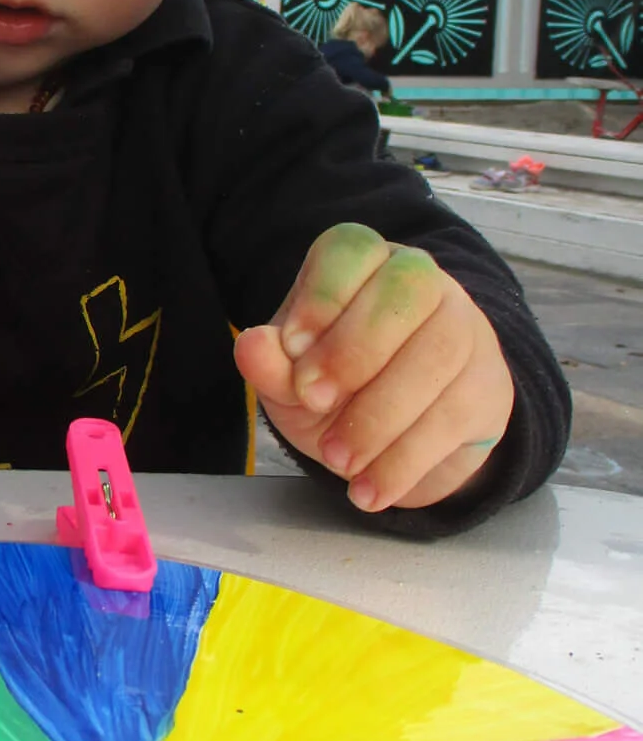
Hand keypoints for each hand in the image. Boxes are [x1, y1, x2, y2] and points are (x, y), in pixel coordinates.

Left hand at [233, 224, 513, 513]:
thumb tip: (251, 345)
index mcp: (366, 264)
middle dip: (354, 349)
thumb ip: (271, 364)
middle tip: (313, 401)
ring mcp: (466, 329)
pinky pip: (455, 416)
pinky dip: (405, 460)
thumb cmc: (338, 390)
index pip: (353, 250)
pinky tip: (369, 490)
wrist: (399, 440)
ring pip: (438, 353)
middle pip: (406, 290)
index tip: (291, 346)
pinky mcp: (489, 386)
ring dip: (379, 414)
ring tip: (337, 460)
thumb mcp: (292, 380)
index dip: (323, 294)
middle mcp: (424, 283)